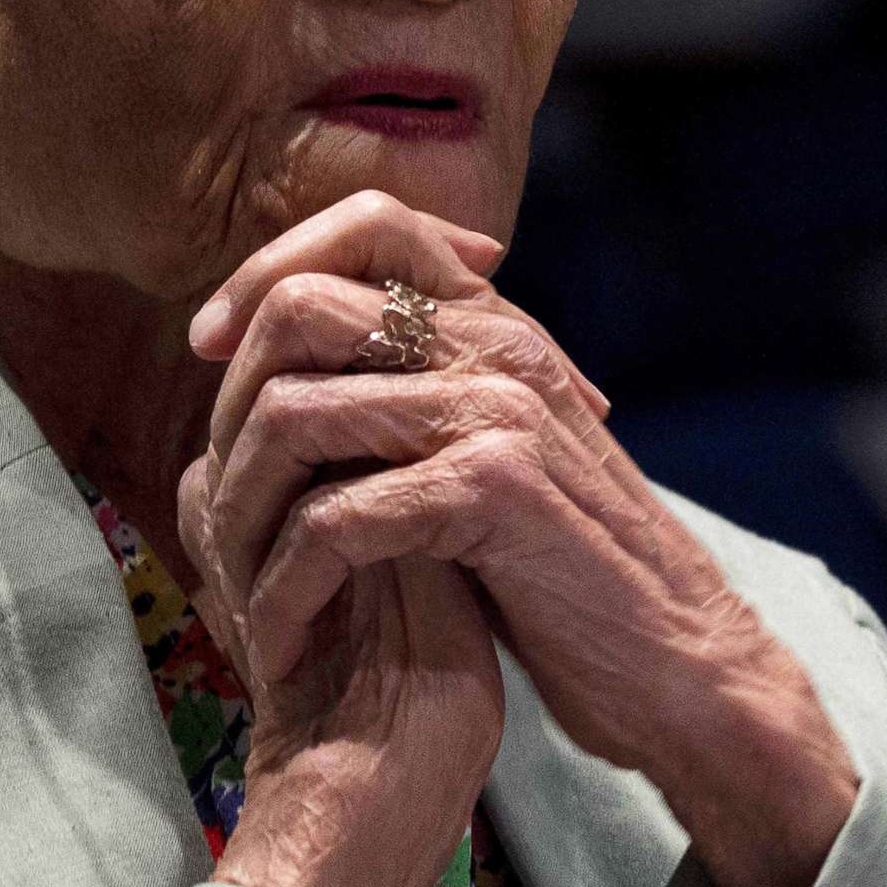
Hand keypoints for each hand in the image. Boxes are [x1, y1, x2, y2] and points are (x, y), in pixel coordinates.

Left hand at [188, 191, 858, 886]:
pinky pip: (336, 516)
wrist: (675, 665)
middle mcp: (498, 345)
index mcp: (495, 325)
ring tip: (230, 577)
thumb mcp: (484, 456)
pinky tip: (283, 634)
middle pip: (301, 304)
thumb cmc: (560, 573)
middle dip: (229, 401)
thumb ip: (413, 394)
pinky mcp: (495, 489)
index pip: (368, 220)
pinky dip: (287, 583)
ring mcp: (498, 409)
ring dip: (240, 506)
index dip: (266, 266)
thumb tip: (282, 365)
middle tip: (214, 491)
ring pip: (296, 411)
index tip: (211, 347)